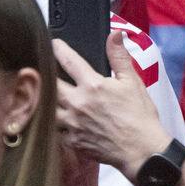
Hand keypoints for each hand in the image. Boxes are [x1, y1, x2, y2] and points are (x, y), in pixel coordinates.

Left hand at [52, 33, 169, 173]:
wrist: (142, 151)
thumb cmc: (140, 116)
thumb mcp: (133, 82)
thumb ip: (119, 57)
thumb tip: (114, 34)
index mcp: (93, 85)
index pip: (68, 60)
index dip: (59, 48)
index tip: (54, 43)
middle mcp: (78, 103)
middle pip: (50, 82)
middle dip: (45, 72)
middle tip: (42, 66)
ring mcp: (73, 123)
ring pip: (47, 106)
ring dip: (44, 98)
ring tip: (42, 91)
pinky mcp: (72, 141)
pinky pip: (54, 129)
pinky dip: (51, 122)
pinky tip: (53, 117)